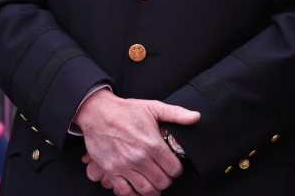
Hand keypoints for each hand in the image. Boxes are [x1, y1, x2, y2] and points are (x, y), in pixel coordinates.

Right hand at [74, 90, 199, 195]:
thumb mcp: (154, 107)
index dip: (176, 169)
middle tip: (163, 173)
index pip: (174, 169)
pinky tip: (137, 186)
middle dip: (166, 179)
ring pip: (147, 191)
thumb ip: (176, 113)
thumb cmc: (126, 110)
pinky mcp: (111, 172)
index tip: (173, 166)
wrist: (98, 113)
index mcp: (152, 143)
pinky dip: (133, 193)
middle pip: (162, 182)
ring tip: (153, 181)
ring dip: (152, 189)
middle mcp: (139, 158)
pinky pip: (125, 192)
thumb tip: (195, 117)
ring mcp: (125, 166)